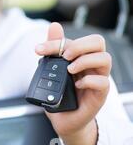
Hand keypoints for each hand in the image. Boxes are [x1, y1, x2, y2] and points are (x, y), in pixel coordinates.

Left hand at [35, 22, 110, 144]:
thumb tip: (54, 26)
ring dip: (84, 61)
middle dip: (78, 45)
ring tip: (69, 70)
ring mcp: (98, 78)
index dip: (56, 42)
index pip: (76, 39)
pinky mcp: (100, 94)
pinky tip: (76, 85)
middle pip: (98, 42)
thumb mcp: (52, 69)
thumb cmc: (59, 93)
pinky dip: (88, 80)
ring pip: (105, 58)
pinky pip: (103, 82)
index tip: (38, 50)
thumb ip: (53, 49)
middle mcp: (92, 65)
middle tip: (63, 56)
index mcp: (81, 56)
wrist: (63, 119)